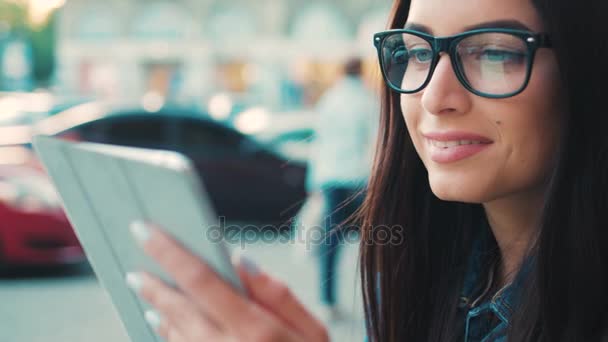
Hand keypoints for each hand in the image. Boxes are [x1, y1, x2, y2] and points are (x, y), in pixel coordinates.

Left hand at [126, 222, 328, 341]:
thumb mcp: (313, 332)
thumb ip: (277, 294)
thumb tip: (239, 261)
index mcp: (257, 329)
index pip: (202, 280)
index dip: (169, 252)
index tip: (144, 230)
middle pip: (179, 309)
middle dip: (153, 285)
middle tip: (134, 269)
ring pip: (173, 335)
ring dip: (157, 310)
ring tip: (145, 291)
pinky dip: (167, 336)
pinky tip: (162, 324)